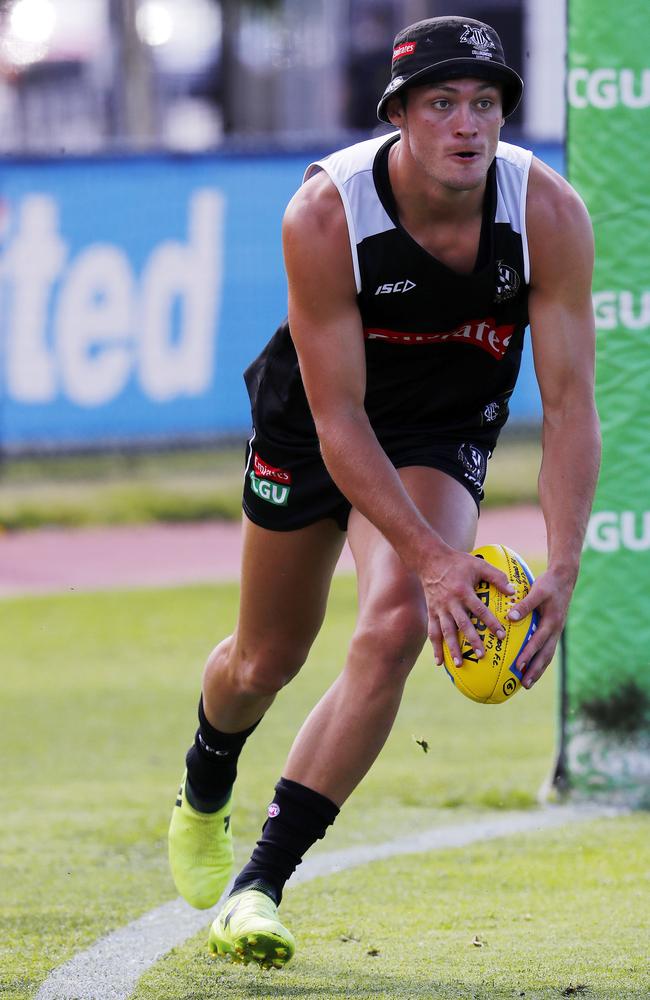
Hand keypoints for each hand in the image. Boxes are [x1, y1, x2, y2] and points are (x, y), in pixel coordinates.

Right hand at [423, 548, 514, 667]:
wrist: (430, 560)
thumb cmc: (458, 562)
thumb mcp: (478, 565)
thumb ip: (496, 577)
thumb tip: (513, 591)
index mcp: (463, 591)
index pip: (479, 609)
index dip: (490, 622)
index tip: (501, 636)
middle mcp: (450, 602)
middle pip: (462, 624)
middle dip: (472, 640)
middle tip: (482, 654)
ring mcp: (439, 609)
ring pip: (445, 631)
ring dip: (452, 648)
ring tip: (460, 664)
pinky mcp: (431, 613)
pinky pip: (432, 632)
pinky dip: (435, 648)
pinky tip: (440, 662)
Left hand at [507, 567, 573, 688]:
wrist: (564, 578)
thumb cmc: (548, 584)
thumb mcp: (537, 591)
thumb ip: (524, 605)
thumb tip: (510, 618)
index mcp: (551, 622)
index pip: (538, 642)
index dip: (528, 655)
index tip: (518, 666)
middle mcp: (555, 630)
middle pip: (546, 655)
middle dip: (535, 671)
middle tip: (525, 685)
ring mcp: (555, 632)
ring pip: (547, 655)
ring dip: (538, 669)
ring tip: (527, 683)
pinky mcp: (553, 630)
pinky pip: (546, 648)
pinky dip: (539, 659)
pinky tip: (530, 666)